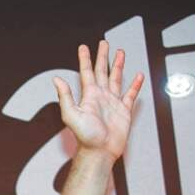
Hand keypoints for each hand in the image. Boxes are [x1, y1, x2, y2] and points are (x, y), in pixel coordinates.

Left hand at [53, 41, 143, 162]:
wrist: (100, 151)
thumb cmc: (85, 137)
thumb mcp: (71, 114)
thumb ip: (65, 96)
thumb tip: (56, 79)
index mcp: (89, 96)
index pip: (87, 72)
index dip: (85, 59)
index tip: (84, 47)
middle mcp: (100, 97)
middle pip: (102, 71)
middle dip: (103, 57)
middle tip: (104, 43)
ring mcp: (112, 103)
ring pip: (116, 79)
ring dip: (118, 66)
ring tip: (120, 53)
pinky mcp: (123, 111)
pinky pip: (130, 94)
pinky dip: (135, 85)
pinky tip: (137, 77)